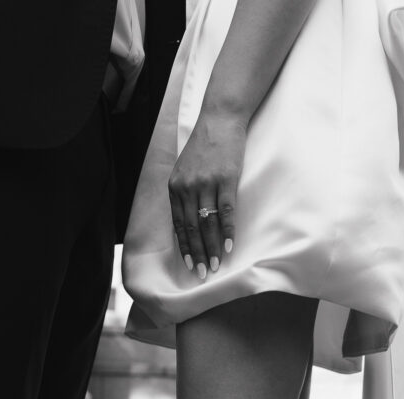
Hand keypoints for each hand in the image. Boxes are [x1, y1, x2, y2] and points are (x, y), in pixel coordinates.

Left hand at [168, 112, 245, 279]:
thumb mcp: (185, 169)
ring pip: (208, 224)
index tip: (190, 265)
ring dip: (212, 248)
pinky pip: (226, 212)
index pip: (179, 225)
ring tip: (216, 266)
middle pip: (192, 229)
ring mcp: (207, 184)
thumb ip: (184, 193)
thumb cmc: (205, 146)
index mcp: (175, 187)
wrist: (220, 118)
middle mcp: (188, 187)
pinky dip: (227, 231)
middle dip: (198, 254)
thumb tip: (188, 221)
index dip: (185, 247)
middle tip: (203, 274)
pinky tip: (228, 246)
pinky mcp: (226, 179)